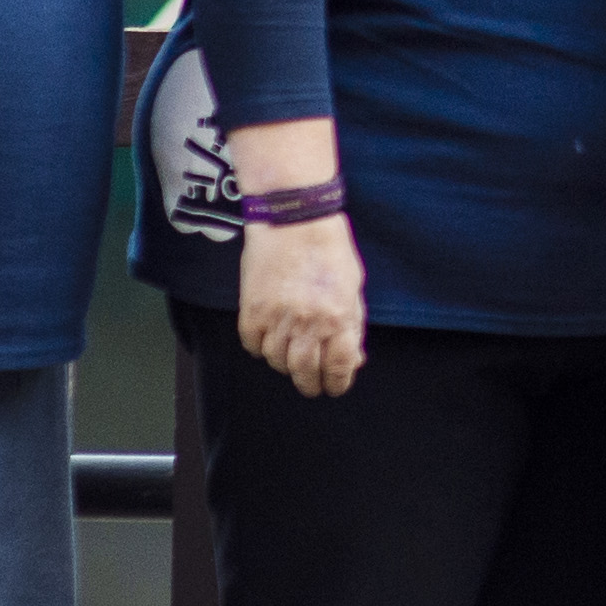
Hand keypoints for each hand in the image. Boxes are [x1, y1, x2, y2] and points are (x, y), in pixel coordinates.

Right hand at [238, 215, 367, 397]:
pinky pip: (253, 345)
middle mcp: (308, 323)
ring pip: (277, 361)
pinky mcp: (251, 311)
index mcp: (339, 316)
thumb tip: (354, 358)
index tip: (335, 387)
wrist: (293, 218)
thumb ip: (353, 324)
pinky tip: (269, 340)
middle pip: (305, 372)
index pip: (339, 367)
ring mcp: (277, 318)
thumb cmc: (329, 248)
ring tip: (291, 358)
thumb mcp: (352, 286)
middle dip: (310, 384)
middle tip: (311, 386)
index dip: (338, 382)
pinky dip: (261, 348)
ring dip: (285, 365)